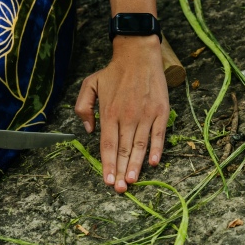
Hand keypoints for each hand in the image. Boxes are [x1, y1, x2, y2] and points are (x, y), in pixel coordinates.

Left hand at [75, 36, 168, 193]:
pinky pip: (159, 134)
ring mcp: (145, 114)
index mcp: (109, 113)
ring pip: (140, 145)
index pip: (107, 145)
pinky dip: (156, 149)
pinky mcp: (160, 111)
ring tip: (133, 181)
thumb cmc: (114, 71)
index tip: (107, 180)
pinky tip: (153, 162)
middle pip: (123, 149)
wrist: (139, 55)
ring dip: (136, 165)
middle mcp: (127, 116)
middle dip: (120, 171)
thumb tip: (90, 131)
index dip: (107, 164)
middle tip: (120, 190)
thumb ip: (83, 108)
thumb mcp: (90, 84)